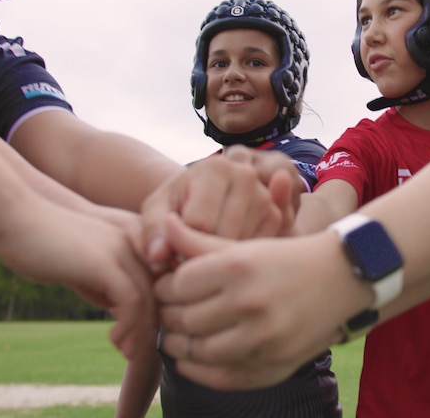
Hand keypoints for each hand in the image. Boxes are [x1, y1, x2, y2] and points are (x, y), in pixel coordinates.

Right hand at [0, 199, 156, 359]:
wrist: (15, 216)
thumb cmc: (44, 241)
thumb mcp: (84, 265)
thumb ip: (105, 283)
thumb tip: (120, 311)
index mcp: (136, 237)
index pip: (159, 279)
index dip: (152, 310)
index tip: (135, 335)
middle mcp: (138, 240)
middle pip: (159, 290)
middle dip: (150, 325)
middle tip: (134, 351)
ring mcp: (124, 249)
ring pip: (150, 299)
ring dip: (141, 332)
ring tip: (126, 351)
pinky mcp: (106, 262)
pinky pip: (131, 301)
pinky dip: (128, 327)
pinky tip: (114, 339)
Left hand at [140, 153, 296, 270]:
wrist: (200, 197)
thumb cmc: (176, 205)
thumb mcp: (156, 213)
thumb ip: (151, 233)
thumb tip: (158, 256)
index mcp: (215, 168)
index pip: (198, 224)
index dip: (180, 247)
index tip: (170, 252)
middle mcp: (246, 175)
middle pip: (223, 235)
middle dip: (200, 256)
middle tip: (184, 260)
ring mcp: (266, 195)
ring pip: (241, 246)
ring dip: (219, 260)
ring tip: (200, 255)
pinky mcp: (277, 216)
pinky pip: (255, 250)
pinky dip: (237, 259)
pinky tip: (220, 256)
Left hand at [153, 216, 366, 389]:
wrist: (341, 278)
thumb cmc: (286, 257)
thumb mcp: (245, 244)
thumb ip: (199, 240)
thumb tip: (165, 225)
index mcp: (238, 266)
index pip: (177, 286)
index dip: (164, 287)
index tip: (166, 287)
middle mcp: (250, 302)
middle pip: (184, 320)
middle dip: (168, 316)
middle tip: (167, 311)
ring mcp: (263, 338)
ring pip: (198, 351)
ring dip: (178, 345)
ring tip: (175, 336)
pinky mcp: (275, 364)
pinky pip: (223, 377)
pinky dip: (198, 371)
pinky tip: (189, 359)